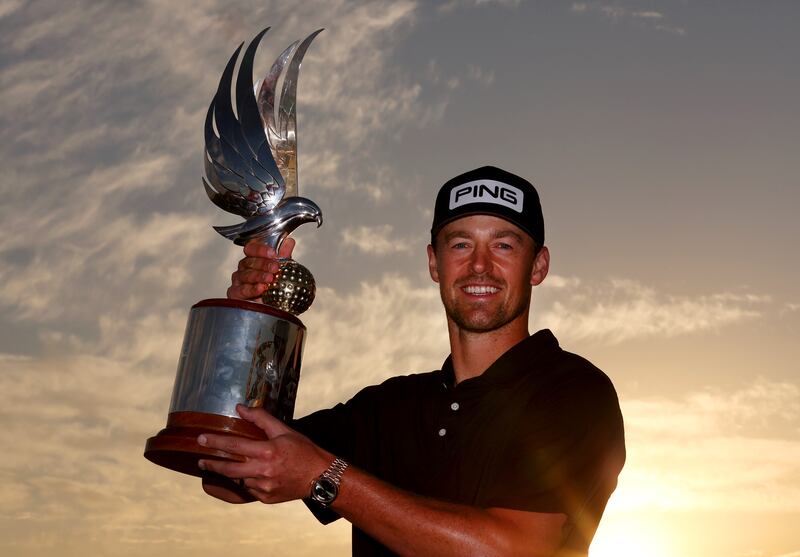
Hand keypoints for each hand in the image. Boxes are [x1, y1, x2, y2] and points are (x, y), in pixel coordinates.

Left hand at [198, 404, 332, 503]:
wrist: (320, 477)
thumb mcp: (284, 430)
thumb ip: (261, 418)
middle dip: (212, 465)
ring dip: (230, 474)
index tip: (201, 439)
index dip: (215, 442)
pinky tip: (249, 475)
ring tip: (222, 467)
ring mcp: (263, 487)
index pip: (234, 446)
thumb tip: (240, 408)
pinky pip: (249, 489)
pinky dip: (246, 481)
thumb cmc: (303, 450)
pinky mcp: (266, 498)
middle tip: (201, 461)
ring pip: (239, 480)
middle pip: (229, 469)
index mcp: (267, 452)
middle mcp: (263, 471)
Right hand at [227, 237, 295, 300]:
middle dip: (263, 264)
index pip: (251, 248)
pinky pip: (241, 290)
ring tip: (270, 279)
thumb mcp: (283, 270)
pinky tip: (260, 288)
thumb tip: (289, 242)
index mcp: (253, 259)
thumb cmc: (274, 287)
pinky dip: (251, 289)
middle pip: (248, 261)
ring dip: (258, 276)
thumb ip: (284, 256)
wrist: (273, 307)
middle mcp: (244, 268)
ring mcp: (238, 281)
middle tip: (275, 267)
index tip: (273, 253)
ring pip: (245, 275)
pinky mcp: (235, 293)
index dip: (260, 249)